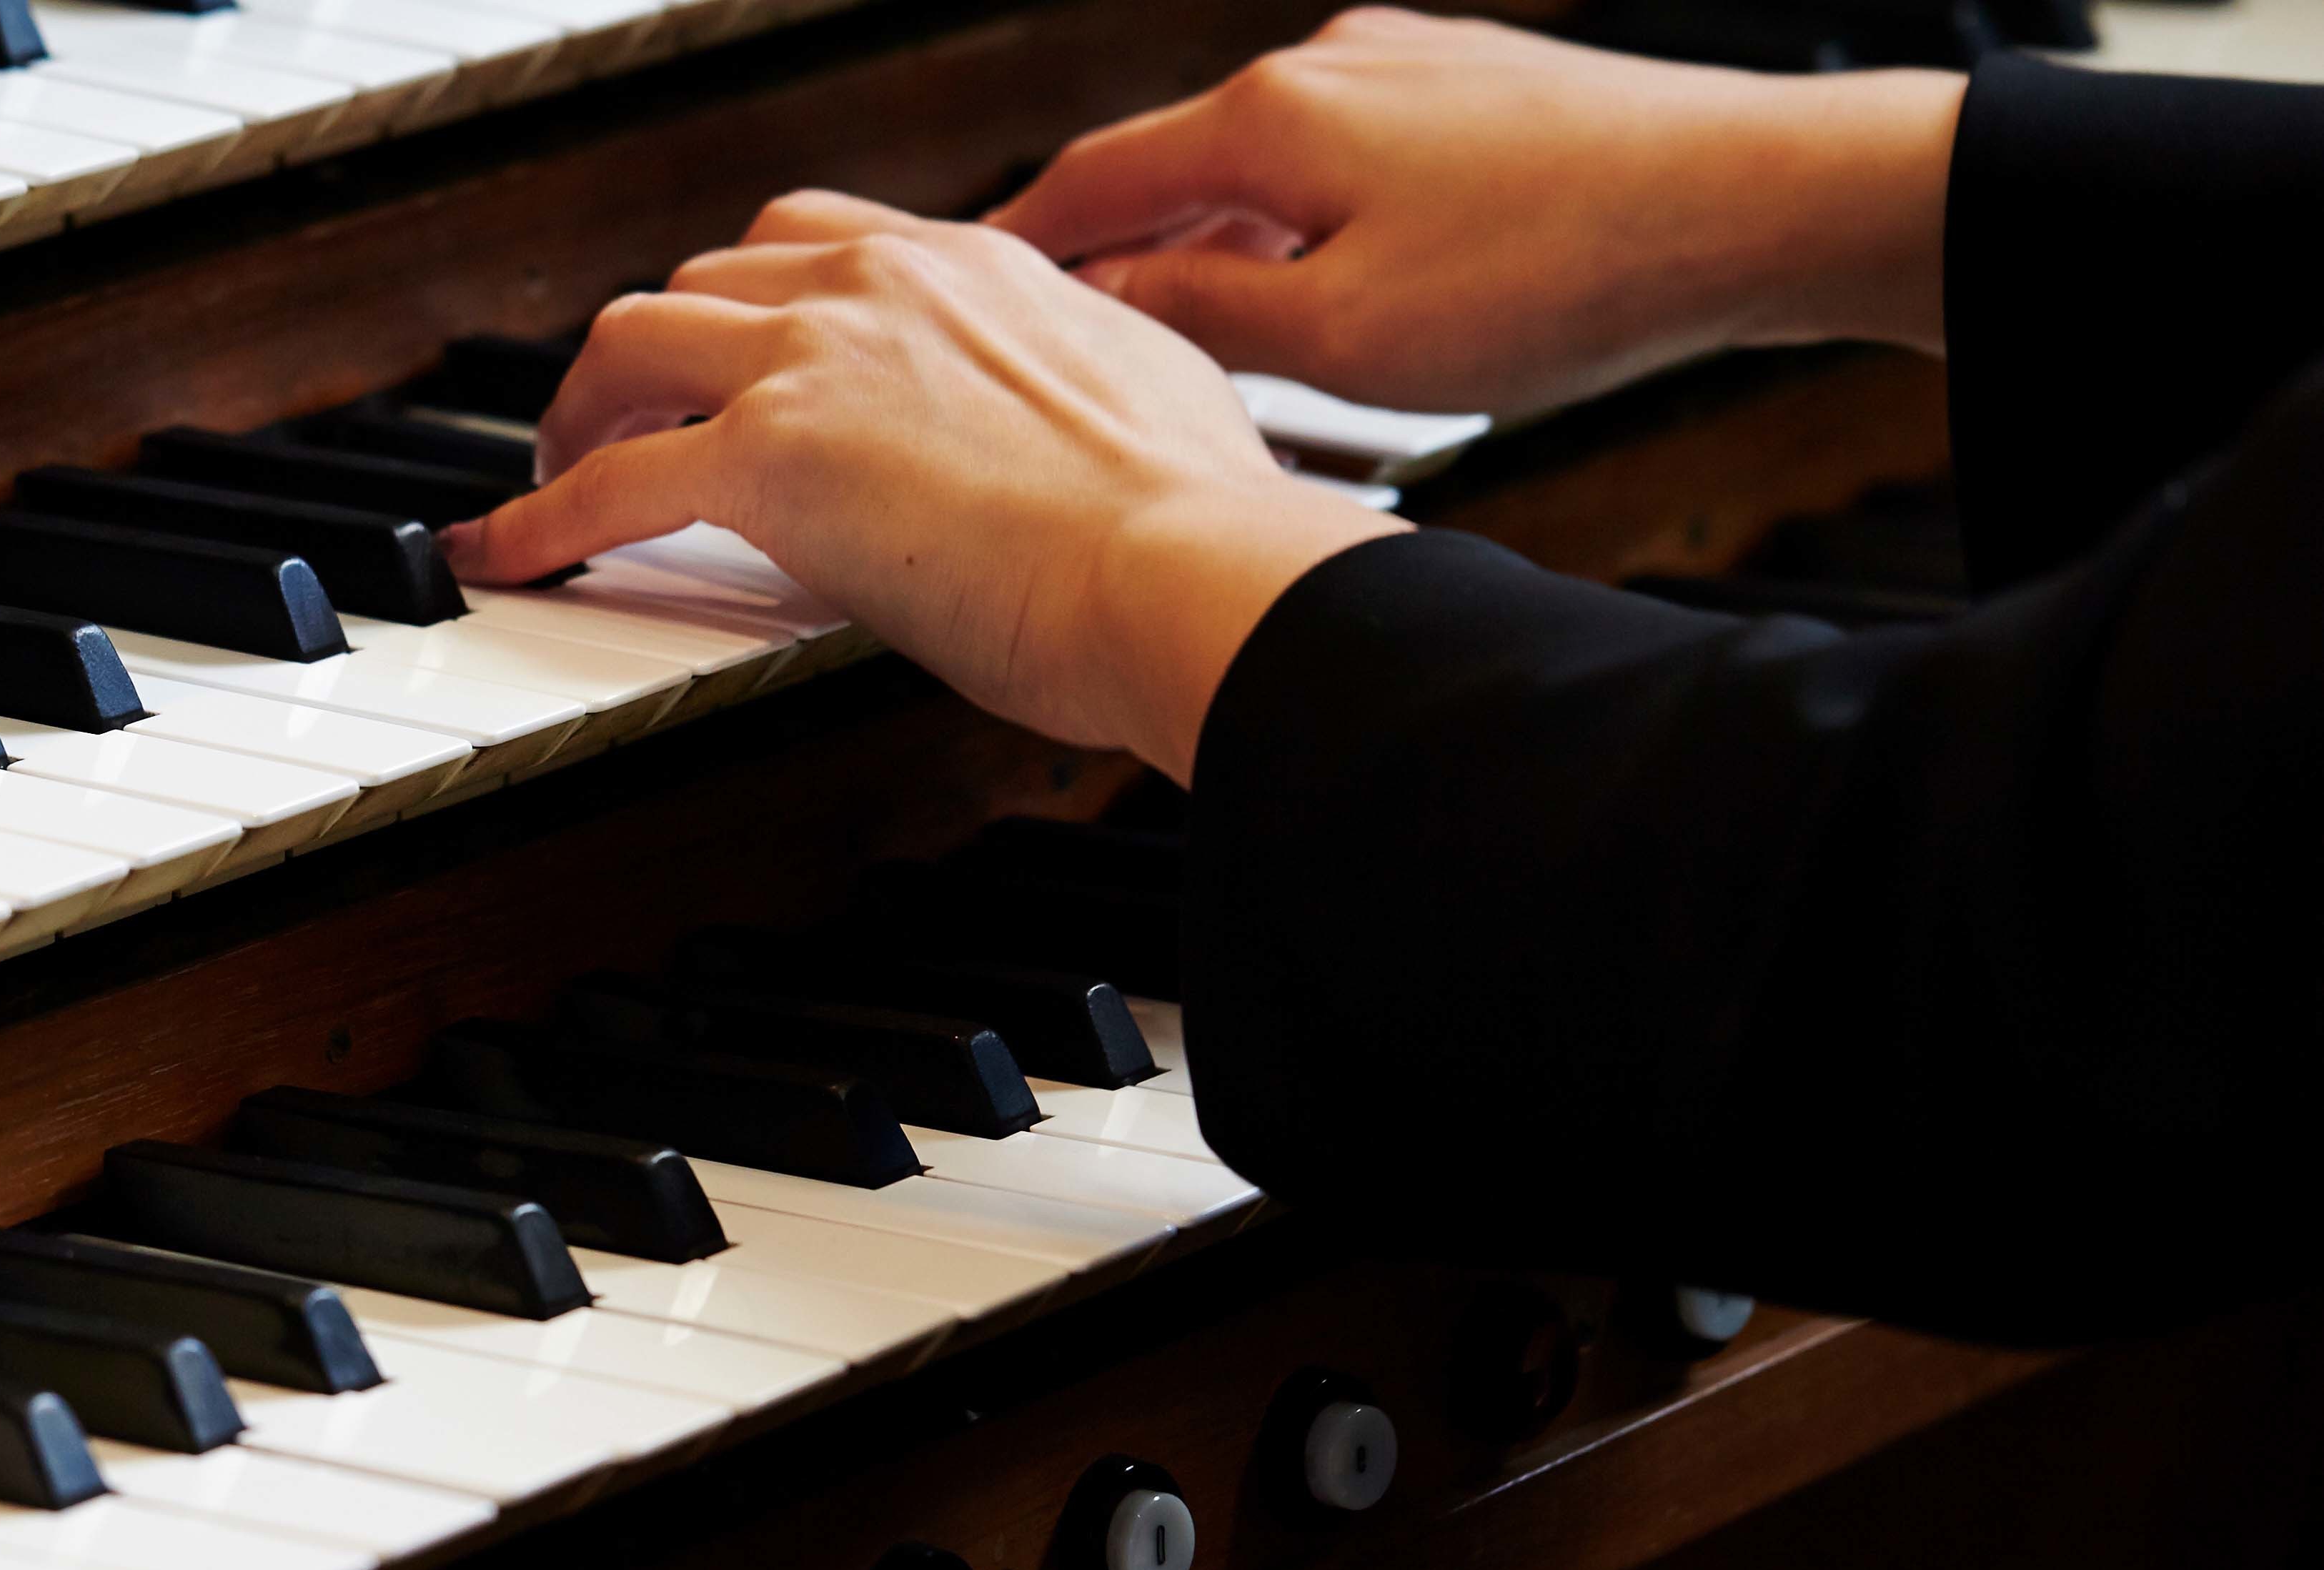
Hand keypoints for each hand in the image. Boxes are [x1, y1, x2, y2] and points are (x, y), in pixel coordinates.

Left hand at [440, 211, 1406, 781]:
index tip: (736, 351)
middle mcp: (879, 284)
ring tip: (564, 470)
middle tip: (635, 411)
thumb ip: (1083, 377)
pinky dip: (542, 516)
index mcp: (970, 266)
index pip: (816, 241)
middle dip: (657, 346)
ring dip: (584, 407)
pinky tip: (510, 552)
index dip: (752, 299)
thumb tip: (1087, 407)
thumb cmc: (1191, 519)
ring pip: (634, 342)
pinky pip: (609, 481)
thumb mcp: (1146, 392)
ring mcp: (812, 361)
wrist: (1183, 564)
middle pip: (707, 277)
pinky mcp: (766, 458)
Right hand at [985, 7, 1962, 414]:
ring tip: (1241, 346)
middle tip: (1090, 349)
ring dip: (1237, 250)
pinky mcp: (1479, 87)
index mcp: (1266, 119)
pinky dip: (1322, 225)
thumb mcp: (1342, 340)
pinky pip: (1355, 160)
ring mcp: (1408, 67)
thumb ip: (1200, 314)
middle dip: (1130, 258)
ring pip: (1271, 168)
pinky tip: (1359, 294)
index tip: (961, 297)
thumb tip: (1100, 303)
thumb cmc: (1565, 276)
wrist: (1761, 201)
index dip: (1015, 250)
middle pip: (1175, 170)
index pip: (1086, 182)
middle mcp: (1323, 68)